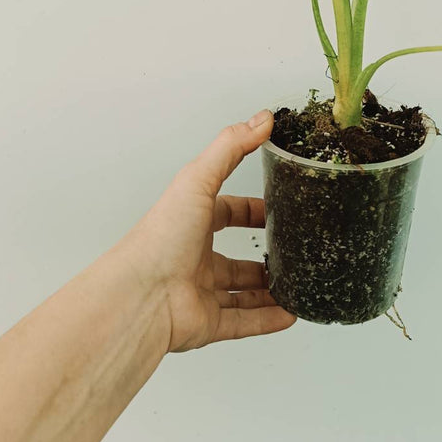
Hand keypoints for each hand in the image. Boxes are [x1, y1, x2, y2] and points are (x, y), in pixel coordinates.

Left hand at [118, 109, 295, 351]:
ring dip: (269, 288)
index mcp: (192, 222)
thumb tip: (262, 118)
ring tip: (300, 282)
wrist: (142, 295)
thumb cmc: (162, 235)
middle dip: (263, 254)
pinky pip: (244, 323)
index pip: (227, 211)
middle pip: (234, 256)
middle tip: (292, 248)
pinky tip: (291, 314)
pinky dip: (268, 319)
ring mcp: (201, 292)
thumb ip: (231, 147)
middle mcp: (195, 257)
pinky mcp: (207, 323)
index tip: (279, 204)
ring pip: (242, 291)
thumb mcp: (199, 179)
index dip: (252, 209)